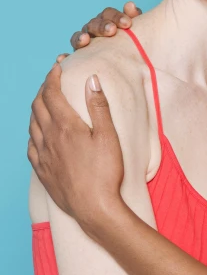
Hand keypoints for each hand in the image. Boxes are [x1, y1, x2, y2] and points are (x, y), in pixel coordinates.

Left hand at [28, 64, 123, 228]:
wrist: (94, 208)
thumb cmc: (105, 172)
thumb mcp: (108, 136)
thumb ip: (99, 106)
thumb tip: (91, 80)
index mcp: (65, 126)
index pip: (51, 93)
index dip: (52, 76)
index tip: (57, 66)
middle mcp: (49, 138)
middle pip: (38, 106)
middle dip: (43, 88)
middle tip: (52, 80)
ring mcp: (43, 155)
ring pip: (31, 124)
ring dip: (36, 108)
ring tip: (45, 102)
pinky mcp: (42, 171)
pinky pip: (30, 145)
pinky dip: (33, 132)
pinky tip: (38, 134)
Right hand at [56, 2, 141, 62]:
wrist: (125, 65)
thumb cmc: (130, 45)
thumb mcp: (133, 32)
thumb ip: (133, 18)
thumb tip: (130, 5)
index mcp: (106, 21)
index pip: (108, 14)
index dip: (116, 17)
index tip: (127, 23)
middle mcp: (93, 29)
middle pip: (93, 24)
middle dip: (102, 26)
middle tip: (112, 31)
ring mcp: (83, 42)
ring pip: (78, 37)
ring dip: (80, 38)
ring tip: (85, 40)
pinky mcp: (77, 58)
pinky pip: (69, 58)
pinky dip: (64, 57)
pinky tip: (62, 58)